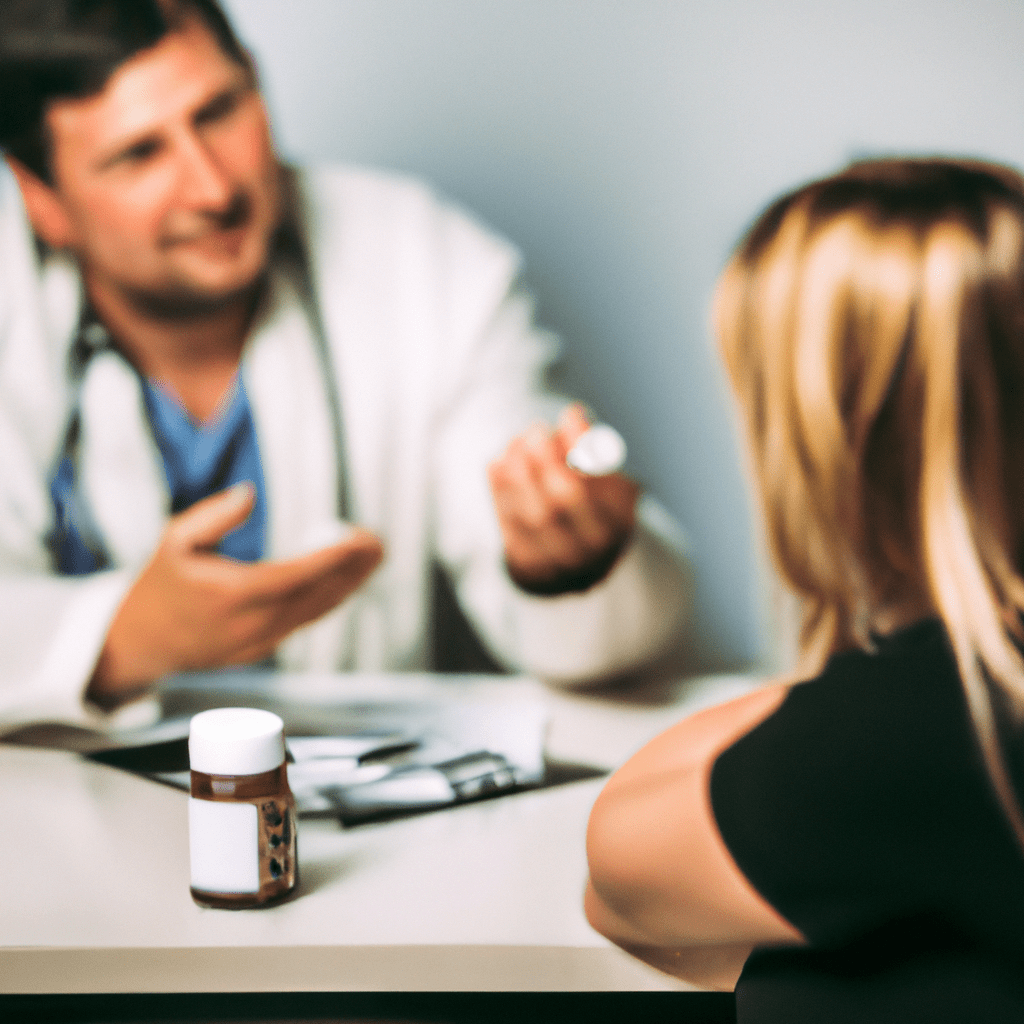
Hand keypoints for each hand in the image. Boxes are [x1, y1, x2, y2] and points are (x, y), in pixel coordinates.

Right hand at [87, 482, 383, 708]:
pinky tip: (347, 577)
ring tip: (372, 556)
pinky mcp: (265, 649)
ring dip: (349, 585)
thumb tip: (250, 493)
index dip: (332, 558)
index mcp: (231, 595)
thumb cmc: (161, 583)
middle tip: (378, 542)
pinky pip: (306, 621)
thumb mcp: (174, 540)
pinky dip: (330, 598)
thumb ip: (214, 516)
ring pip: (317, 612)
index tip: (359, 539)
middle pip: (317, 596)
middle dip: (353, 569)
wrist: (143, 642)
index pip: (295, 576)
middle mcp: (252, 624)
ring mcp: (261, 642)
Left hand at [488, 404, 639, 594]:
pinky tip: (498, 464)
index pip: (602, 480)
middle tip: (535, 429)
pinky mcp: (529, 568)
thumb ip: (593, 451)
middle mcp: (594, 550)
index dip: (582, 444)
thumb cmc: (592, 510)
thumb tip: (574, 412)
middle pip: (565, 500)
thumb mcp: (606, 482)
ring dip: (519, 472)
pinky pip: (510, 527)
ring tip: (515, 443)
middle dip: (546, 459)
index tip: (569, 413)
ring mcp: (561, 564)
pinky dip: (500, 492)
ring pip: (533, 515)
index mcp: (619, 523)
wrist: (575, 568)